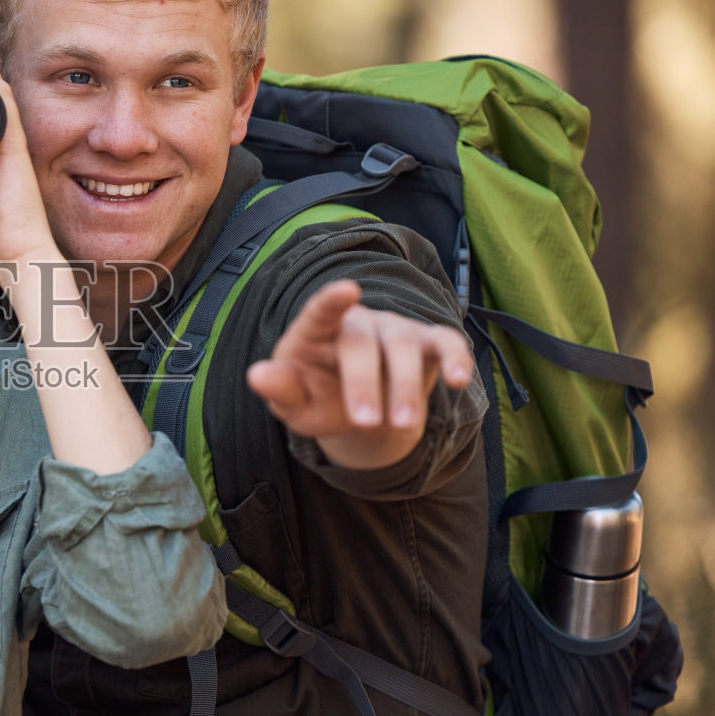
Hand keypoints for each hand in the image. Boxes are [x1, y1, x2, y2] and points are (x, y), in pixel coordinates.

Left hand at [246, 280, 474, 469]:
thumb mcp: (295, 404)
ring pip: (403, 345)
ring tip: (403, 424)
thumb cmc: (318, 397)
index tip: (347, 290)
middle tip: (366, 422)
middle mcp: (358, 323)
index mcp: (316, 332)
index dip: (331, 300)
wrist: (358, 412)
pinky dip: (455, 358)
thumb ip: (280, 389)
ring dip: (404, 386)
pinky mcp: (427, 343)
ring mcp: (394, 329)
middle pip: (362, 341)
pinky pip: (446, 343)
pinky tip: (458, 380)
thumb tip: (256, 375)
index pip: (320, 312)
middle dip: (364, 382)